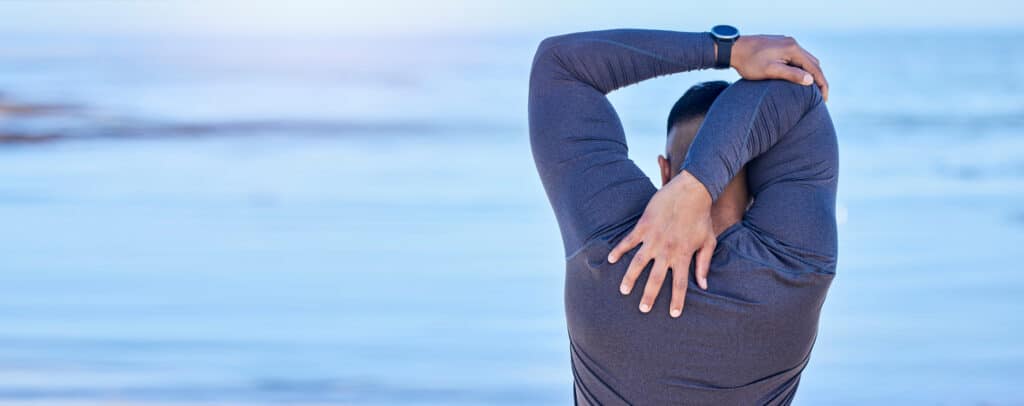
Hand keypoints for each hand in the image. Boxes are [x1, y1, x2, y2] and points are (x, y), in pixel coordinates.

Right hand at [607, 171, 716, 317]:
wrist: (691, 191)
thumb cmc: (701, 217)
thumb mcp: (708, 241)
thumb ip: (704, 264)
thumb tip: (704, 285)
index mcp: (683, 256)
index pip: (679, 284)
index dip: (677, 300)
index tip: (673, 314)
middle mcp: (667, 251)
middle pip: (656, 279)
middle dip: (649, 296)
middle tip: (643, 309)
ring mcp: (653, 239)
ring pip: (638, 263)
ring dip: (630, 278)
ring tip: (623, 290)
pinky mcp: (643, 227)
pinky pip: (628, 242)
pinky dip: (619, 251)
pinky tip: (610, 259)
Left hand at [728, 35, 828, 100]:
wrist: (733, 49)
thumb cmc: (749, 62)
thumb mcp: (770, 71)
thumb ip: (791, 75)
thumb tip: (811, 80)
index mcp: (793, 49)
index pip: (814, 68)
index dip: (822, 84)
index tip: (824, 100)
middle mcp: (792, 43)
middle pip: (813, 63)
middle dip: (819, 80)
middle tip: (821, 98)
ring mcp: (786, 43)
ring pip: (805, 60)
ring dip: (810, 74)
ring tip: (812, 90)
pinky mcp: (779, 45)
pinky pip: (796, 58)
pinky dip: (801, 68)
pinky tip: (799, 78)